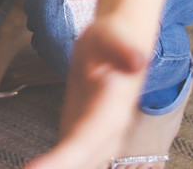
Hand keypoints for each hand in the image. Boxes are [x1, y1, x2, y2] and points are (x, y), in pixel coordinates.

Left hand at [23, 19, 147, 168]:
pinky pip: (68, 159)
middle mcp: (107, 131)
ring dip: (57, 168)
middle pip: (82, 161)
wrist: (113, 44)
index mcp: (112, 110)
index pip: (87, 140)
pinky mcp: (80, 135)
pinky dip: (54, 166)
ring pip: (78, 163)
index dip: (64, 160)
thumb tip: (139, 61)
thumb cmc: (111, 38)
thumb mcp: (113, 36)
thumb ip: (124, 50)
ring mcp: (95, 136)